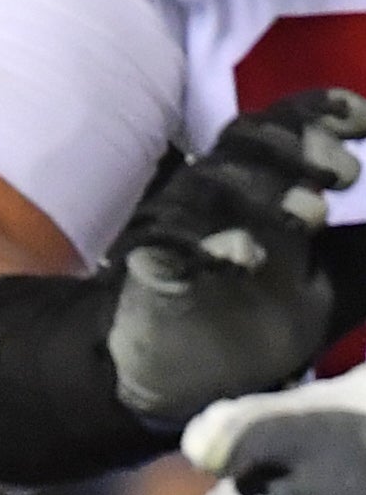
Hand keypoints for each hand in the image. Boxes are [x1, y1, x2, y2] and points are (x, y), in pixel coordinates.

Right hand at [105, 90, 365, 421]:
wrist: (192, 381)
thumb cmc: (263, 319)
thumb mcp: (337, 279)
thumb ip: (363, 248)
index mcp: (256, 184)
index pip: (279, 127)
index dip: (318, 112)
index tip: (362, 120)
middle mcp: (211, 194)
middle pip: (244, 144)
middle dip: (297, 145)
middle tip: (344, 174)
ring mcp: (176, 229)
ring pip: (207, 184)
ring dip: (263, 189)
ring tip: (311, 214)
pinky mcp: (151, 274)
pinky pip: (169, 248)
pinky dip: (209, 245)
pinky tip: (246, 255)